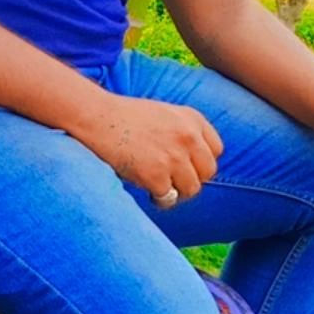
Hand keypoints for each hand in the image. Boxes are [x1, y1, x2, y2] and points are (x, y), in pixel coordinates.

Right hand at [81, 92, 222, 201]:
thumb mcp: (164, 114)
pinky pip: (167, 198)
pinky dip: (157, 198)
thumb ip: (184, 132)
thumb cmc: (125, 117)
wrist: (97, 117)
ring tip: (158, 187)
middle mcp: (188, 136)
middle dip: (191, 180)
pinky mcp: (156, 174)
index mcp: (192, 119)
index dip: (201, 162)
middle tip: (172, 181)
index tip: (185, 166)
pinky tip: (145, 189)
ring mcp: (174, 156)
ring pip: (191, 189)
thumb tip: (194, 165)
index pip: (216, 150)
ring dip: (175, 192)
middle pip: (208, 172)